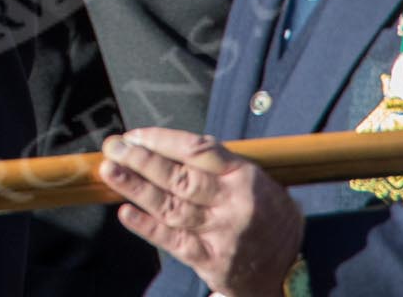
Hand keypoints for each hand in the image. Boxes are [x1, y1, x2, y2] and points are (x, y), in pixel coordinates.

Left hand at [100, 128, 303, 296]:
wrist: (292, 268)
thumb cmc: (265, 215)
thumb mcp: (255, 179)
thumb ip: (217, 164)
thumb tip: (164, 145)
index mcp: (244, 175)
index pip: (198, 150)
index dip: (162, 141)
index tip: (134, 135)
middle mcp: (234, 203)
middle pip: (180, 177)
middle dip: (142, 160)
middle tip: (113, 148)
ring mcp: (223, 234)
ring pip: (172, 207)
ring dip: (137, 189)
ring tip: (110, 172)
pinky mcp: (213, 261)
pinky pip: (175, 241)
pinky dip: (148, 227)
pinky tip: (126, 212)